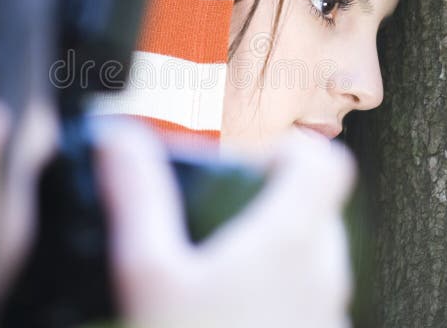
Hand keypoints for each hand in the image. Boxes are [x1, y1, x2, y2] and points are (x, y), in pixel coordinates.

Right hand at [92, 118, 356, 327]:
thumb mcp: (150, 273)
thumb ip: (139, 197)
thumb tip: (121, 136)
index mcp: (290, 242)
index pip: (325, 162)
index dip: (287, 145)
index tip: (243, 156)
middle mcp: (322, 276)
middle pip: (316, 206)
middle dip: (269, 195)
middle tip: (216, 207)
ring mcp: (325, 316)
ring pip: (312, 255)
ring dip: (271, 242)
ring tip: (214, 262)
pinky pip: (305, 298)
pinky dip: (275, 286)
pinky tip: (226, 314)